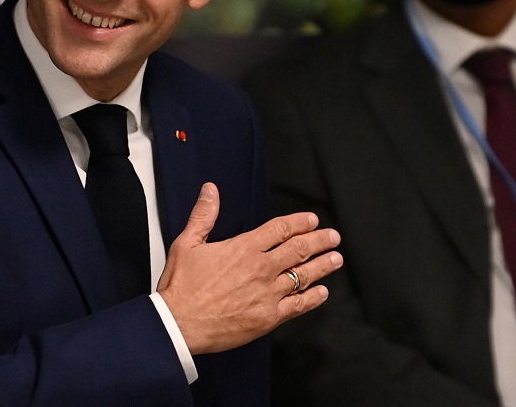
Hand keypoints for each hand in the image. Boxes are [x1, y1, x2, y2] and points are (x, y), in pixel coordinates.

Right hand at [156, 182, 341, 354]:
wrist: (179, 324)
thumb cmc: (181, 286)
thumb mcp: (187, 243)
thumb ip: (203, 215)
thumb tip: (210, 190)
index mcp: (243, 248)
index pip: (279, 229)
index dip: (299, 223)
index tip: (312, 220)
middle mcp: (260, 268)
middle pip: (298, 249)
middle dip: (319, 241)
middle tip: (332, 237)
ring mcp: (267, 294)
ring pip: (303, 275)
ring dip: (322, 266)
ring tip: (336, 259)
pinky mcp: (268, 318)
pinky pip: (298, 306)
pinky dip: (313, 298)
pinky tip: (322, 293)